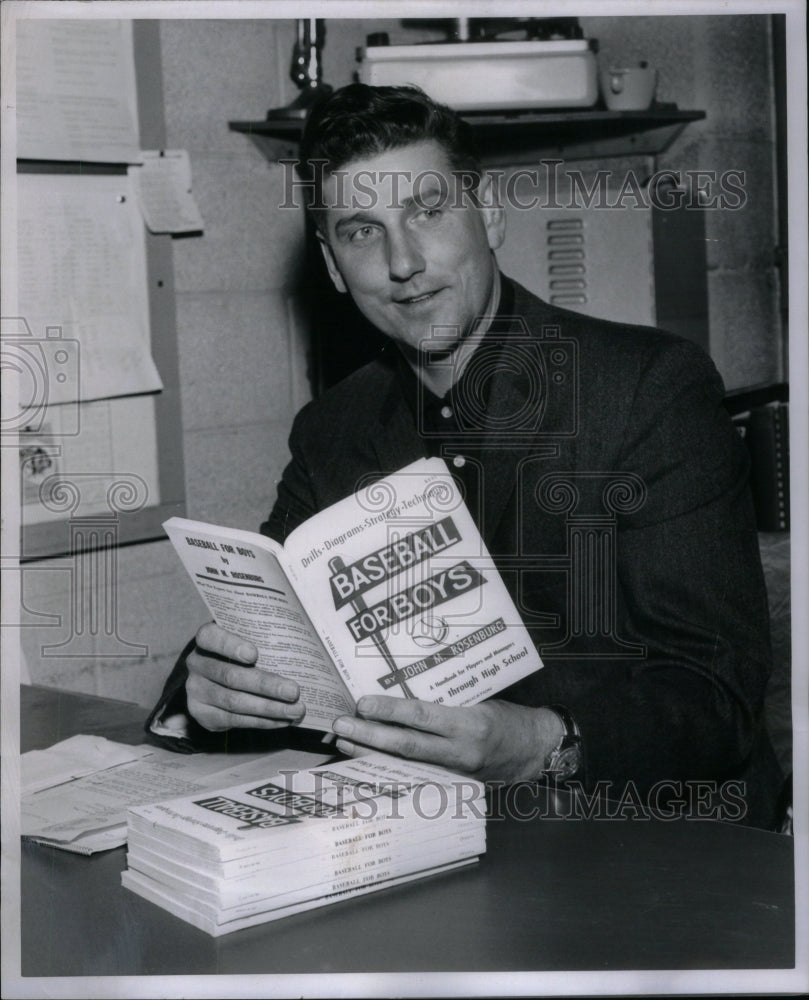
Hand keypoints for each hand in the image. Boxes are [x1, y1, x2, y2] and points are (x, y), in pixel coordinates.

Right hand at [185, 623, 304, 731]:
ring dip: (269, 708)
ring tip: (295, 710)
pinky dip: (262, 721)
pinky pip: (234, 720)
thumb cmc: (240, 650)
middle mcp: (196, 664)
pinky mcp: (203, 714)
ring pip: (234, 702)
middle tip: (293, 691)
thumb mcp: (246, 637)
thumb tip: (296, 654)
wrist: (215, 676)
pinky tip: (282, 720)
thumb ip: (260, 640)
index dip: (231, 646)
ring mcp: (196, 691)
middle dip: (265, 685)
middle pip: (230, 676)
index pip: (211, 637)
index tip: (254, 654)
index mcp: (205, 638)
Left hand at [332, 696, 563, 782]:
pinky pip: (415, 774)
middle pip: (406, 746)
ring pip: (406, 764)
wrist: (536, 751)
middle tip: (341, 727)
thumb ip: (446, 700)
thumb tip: (402, 692)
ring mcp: (456, 771)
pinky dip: (390, 767)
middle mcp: (461, 751)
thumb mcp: (480, 699)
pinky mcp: (453, 783)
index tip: (362, 704)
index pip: (422, 716)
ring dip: (372, 755)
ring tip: (344, 744)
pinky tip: (368, 761)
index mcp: (471, 723)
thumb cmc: (509, 718)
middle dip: (369, 737)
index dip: (390, 710)